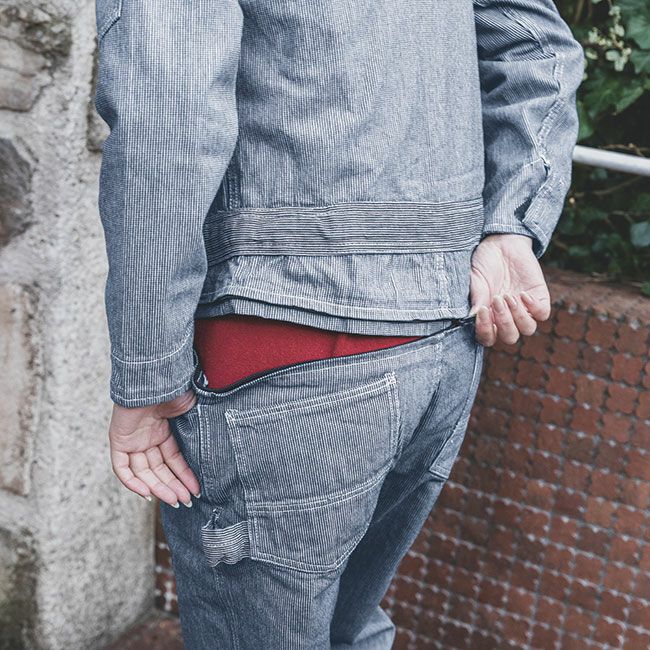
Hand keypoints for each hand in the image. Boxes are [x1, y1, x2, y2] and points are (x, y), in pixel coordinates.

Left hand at [108, 388, 200, 506]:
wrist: (155, 379)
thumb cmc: (176, 389)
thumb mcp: (191, 412)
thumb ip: (196, 432)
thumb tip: (218, 449)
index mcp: (165, 430)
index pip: (173, 459)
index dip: (184, 475)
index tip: (196, 489)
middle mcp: (148, 437)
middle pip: (158, 469)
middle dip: (172, 486)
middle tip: (186, 501)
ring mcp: (133, 439)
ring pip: (143, 472)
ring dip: (158, 488)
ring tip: (175, 500)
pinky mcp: (119, 440)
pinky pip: (122, 468)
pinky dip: (133, 482)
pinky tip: (148, 494)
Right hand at [469, 233, 550, 346]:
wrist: (502, 242)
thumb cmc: (484, 262)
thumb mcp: (475, 279)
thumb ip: (476, 298)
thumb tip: (473, 316)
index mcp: (488, 318)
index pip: (488, 338)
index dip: (485, 330)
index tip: (483, 310)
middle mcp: (507, 317)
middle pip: (510, 337)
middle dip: (504, 322)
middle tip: (497, 299)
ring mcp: (524, 309)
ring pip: (528, 329)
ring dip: (518, 315)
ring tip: (508, 295)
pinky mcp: (539, 298)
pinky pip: (542, 314)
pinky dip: (533, 307)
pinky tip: (522, 292)